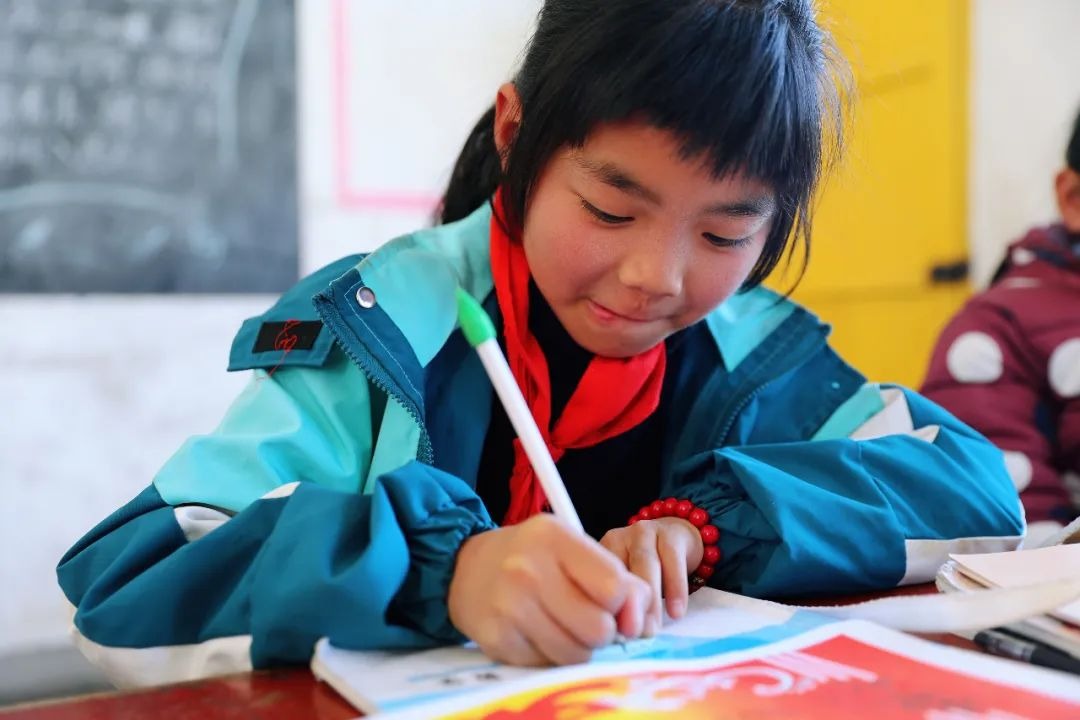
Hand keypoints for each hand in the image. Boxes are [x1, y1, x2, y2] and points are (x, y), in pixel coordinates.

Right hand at [448, 514, 649, 665]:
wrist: (466, 568)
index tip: (611, 603)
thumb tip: (638, 621)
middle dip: (601, 630)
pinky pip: (547, 665)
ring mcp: (509, 606)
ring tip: (562, 625)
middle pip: (599, 628)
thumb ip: (617, 578)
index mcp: (554, 537)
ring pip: (576, 654)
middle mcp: (528, 569)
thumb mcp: (572, 548)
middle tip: (585, 617)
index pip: (614, 587)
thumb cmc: (532, 558)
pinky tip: (536, 632)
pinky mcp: (496, 639)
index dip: (622, 603)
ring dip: (578, 647)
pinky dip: (549, 655)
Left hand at [600, 517, 703, 634]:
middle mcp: (618, 538)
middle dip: (626, 604)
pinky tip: (676, 612)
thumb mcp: (629, 583)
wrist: (678, 539)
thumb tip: (615, 640)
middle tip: (632, 634)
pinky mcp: (672, 534)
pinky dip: (676, 588)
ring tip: (652, 629)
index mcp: (599, 553)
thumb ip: (621, 603)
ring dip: (649, 599)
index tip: (608, 635)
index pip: (596, 577)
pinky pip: (673, 560)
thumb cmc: (646, 571)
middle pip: (620, 570)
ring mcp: (644, 533)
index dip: (601, 605)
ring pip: (645, 563)